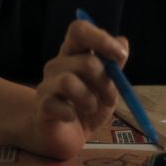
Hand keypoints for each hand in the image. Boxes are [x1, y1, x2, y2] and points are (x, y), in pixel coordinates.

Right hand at [24, 19, 128, 159]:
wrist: (62, 135)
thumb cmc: (85, 105)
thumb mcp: (106, 86)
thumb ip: (114, 65)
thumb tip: (122, 41)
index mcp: (73, 52)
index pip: (80, 30)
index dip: (101, 38)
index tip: (120, 56)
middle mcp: (58, 63)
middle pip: (85, 60)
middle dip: (105, 82)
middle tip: (109, 97)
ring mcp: (47, 84)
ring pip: (70, 82)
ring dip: (90, 100)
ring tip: (91, 109)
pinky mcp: (42, 106)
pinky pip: (59, 105)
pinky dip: (72, 114)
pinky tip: (72, 118)